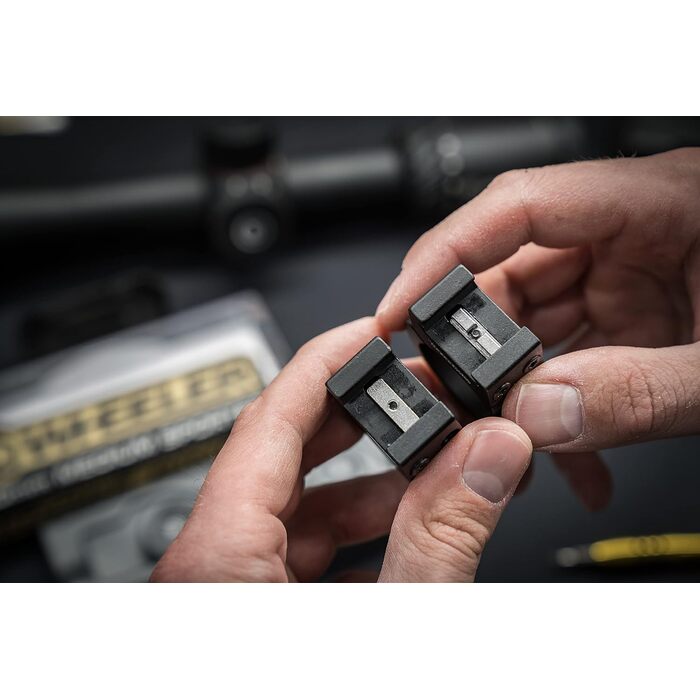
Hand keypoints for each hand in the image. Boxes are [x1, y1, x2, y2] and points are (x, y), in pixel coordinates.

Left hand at [151, 318, 531, 581]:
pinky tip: (408, 534)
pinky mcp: (251, 612)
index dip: (326, 360)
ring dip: (369, 482)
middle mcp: (208, 570)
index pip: (267, 418)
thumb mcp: (391, 625)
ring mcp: (227, 591)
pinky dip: (357, 536)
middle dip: (362, 415)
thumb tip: (488, 456)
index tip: (372, 330)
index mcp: (217, 563)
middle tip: (416, 392)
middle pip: (284, 453)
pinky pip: (300, 552)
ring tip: (432, 463)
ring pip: (297, 505)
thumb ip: (441, 541)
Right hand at [377, 147, 699, 508]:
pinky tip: (571, 462)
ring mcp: (630, 280)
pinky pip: (570, 359)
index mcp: (660, 203)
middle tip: (448, 400)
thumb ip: (643, 390)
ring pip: (534, 327)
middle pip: (512, 275)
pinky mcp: (634, 321)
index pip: (518, 206)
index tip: (401, 309)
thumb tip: (543, 413)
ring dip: (516, 392)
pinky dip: (559, 413)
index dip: (445, 255)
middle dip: (474, 346)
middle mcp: (632, 236)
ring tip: (507, 443)